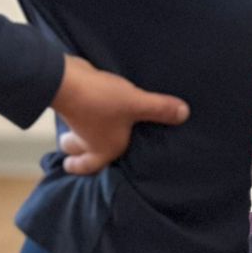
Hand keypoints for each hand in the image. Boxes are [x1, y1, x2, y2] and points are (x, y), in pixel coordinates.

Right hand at [52, 54, 188, 176]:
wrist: (67, 80)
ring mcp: (75, 121)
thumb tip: (184, 114)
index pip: (90, 168)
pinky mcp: (70, 104)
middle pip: (75, 152)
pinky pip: (74, 114)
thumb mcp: (136, 104)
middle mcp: (86, 139)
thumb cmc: (101, 101)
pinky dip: (77, 115)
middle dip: (75, 156)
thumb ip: (160, 109)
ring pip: (73, 132)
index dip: (84, 171)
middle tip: (72, 157)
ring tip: (80, 133)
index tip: (76, 172)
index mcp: (101, 149)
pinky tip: (87, 107)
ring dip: (76, 135)